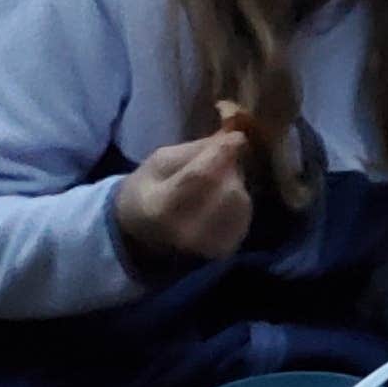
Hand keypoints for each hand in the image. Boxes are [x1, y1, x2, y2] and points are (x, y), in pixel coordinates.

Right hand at [112, 127, 251, 264]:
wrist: (142, 235)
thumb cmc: (147, 191)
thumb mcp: (159, 162)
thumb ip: (194, 150)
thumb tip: (231, 136)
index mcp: (161, 208)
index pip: (201, 176)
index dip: (222, 153)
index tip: (237, 136)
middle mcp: (187, 233)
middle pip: (227, 190)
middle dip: (230, 168)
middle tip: (221, 160)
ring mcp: (208, 246)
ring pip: (241, 202)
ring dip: (235, 183)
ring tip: (218, 180)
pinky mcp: (225, 250)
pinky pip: (245, 216)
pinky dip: (238, 201)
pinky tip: (222, 198)